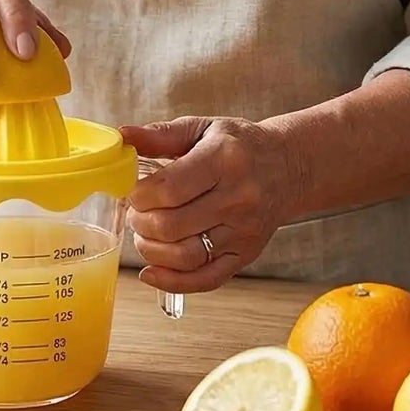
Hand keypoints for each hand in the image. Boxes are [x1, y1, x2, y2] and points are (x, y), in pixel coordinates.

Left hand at [119, 116, 297, 292]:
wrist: (287, 167)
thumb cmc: (239, 145)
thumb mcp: (201, 128)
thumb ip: (160, 134)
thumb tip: (122, 136)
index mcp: (224, 160)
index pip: (170, 188)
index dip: (139, 195)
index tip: (131, 191)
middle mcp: (238, 198)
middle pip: (172, 225)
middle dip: (141, 222)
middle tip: (136, 212)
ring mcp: (244, 231)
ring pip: (185, 256)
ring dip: (151, 251)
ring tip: (144, 235)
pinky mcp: (246, 255)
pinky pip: (206, 279)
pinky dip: (173, 282)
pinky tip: (151, 273)